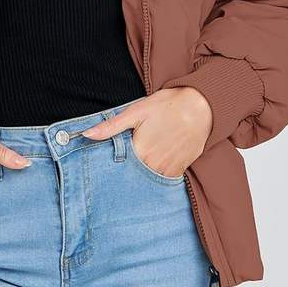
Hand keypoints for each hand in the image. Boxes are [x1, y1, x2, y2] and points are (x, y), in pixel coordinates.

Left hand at [80, 87, 211, 177]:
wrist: (202, 106)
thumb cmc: (167, 105)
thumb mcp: (135, 111)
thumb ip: (110, 127)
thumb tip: (85, 135)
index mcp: (140, 152)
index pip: (119, 169)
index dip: (111, 169)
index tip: (103, 171)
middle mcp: (154, 165)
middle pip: (133, 177)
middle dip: (126, 175)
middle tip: (123, 168)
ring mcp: (169, 170)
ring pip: (149, 181)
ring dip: (142, 178)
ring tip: (137, 168)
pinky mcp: (181, 169)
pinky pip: (165, 180)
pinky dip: (157, 176)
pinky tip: (153, 167)